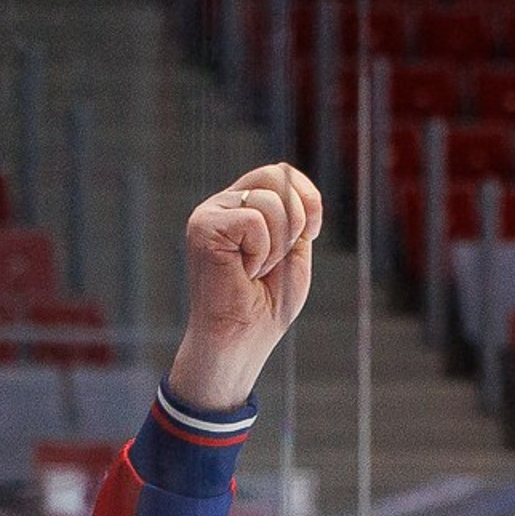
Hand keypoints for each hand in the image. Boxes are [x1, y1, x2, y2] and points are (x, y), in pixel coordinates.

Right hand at [165, 162, 322, 416]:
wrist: (241, 342)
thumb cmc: (264, 307)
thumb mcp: (292, 253)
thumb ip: (295, 216)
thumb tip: (293, 184)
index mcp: (240, 207)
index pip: (279, 173)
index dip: (306, 196)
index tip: (311, 232)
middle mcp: (221, 205)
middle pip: (276, 176)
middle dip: (295, 221)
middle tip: (276, 261)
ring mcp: (209, 214)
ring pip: (270, 201)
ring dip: (277, 246)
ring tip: (255, 272)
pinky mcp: (203, 228)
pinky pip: (253, 222)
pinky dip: (261, 253)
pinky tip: (243, 273)